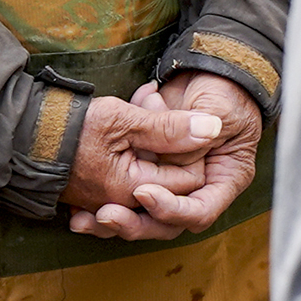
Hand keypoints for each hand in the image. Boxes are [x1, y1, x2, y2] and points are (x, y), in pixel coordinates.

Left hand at [61, 73, 261, 241]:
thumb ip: (201, 122)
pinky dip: (100, 209)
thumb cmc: (223, 92)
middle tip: (106, 214)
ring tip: (82, 219)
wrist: (206, 76)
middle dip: (135, 223)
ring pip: (142, 219)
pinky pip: (125, 204)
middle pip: (167, 225)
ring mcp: (171, 186)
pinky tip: (75, 211)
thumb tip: (204, 129)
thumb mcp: (216, 106)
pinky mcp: (147, 177)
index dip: (172, 209)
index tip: (143, 192)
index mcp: (225, 179)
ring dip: (112, 221)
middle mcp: (198, 190)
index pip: (200, 211)